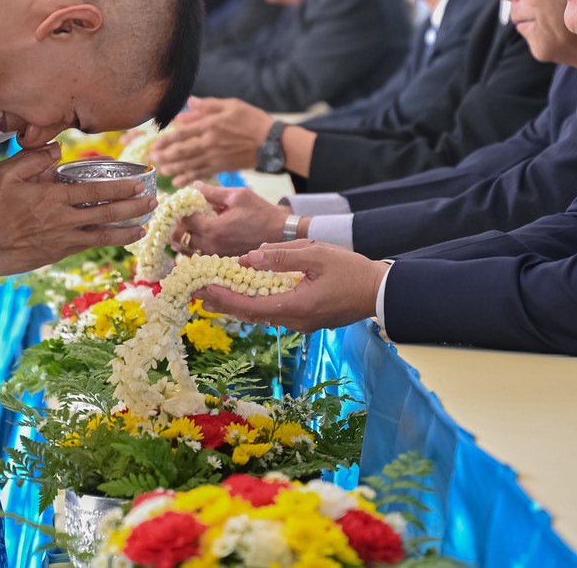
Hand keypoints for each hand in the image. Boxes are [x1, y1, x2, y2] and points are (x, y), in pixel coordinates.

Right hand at [0, 144, 156, 275]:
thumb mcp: (6, 174)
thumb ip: (34, 158)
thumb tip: (57, 150)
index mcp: (54, 198)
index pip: (96, 191)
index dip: (120, 188)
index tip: (138, 183)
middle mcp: (64, 220)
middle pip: (107, 214)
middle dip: (133, 208)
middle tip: (152, 202)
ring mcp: (63, 240)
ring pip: (103, 236)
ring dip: (126, 231)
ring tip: (144, 227)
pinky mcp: (59, 253)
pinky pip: (89, 245)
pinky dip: (107, 242)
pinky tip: (117, 239)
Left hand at [150, 97, 273, 183]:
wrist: (272, 142)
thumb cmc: (252, 120)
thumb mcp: (231, 105)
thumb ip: (208, 105)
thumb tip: (189, 103)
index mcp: (211, 125)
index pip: (183, 133)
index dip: (167, 139)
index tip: (155, 144)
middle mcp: (210, 142)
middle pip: (182, 151)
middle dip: (166, 156)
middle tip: (154, 159)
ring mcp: (216, 157)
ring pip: (189, 164)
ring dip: (174, 168)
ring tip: (162, 170)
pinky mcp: (222, 167)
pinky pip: (201, 173)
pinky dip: (189, 178)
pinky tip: (178, 182)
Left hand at [172, 184, 289, 256]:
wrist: (279, 234)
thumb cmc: (260, 212)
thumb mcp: (237, 196)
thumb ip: (212, 192)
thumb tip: (194, 186)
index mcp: (212, 229)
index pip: (184, 219)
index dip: (180, 208)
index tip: (184, 200)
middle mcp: (210, 245)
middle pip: (179, 236)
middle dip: (178, 222)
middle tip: (184, 212)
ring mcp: (214, 255)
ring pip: (186, 247)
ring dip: (183, 234)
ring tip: (190, 222)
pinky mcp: (219, 259)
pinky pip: (197, 254)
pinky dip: (193, 244)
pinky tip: (200, 233)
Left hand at [197, 240, 389, 333]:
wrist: (380, 291)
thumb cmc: (351, 270)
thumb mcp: (315, 254)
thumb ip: (281, 256)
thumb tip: (248, 259)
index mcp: (295, 307)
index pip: (249, 306)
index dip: (223, 298)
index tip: (201, 289)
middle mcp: (294, 321)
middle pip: (250, 314)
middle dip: (222, 303)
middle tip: (195, 292)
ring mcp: (301, 323)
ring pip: (260, 315)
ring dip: (236, 304)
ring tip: (211, 295)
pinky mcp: (307, 318)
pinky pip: (273, 313)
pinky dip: (254, 304)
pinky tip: (244, 296)